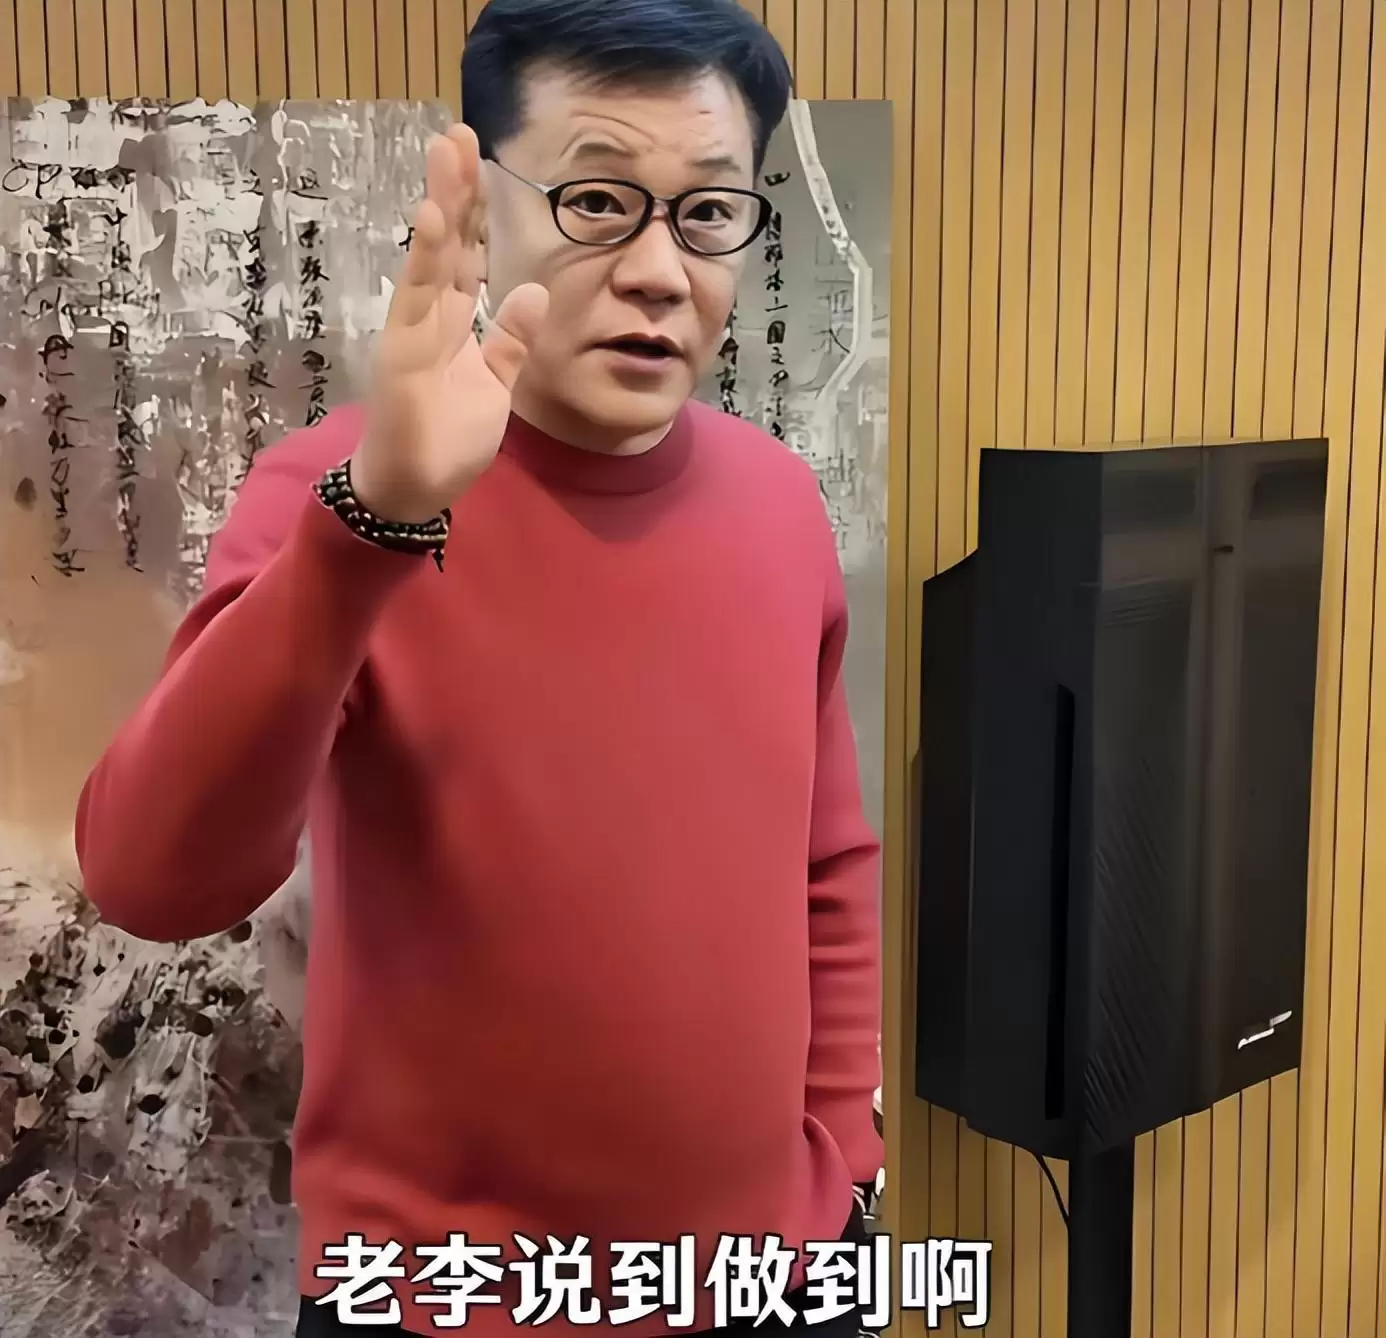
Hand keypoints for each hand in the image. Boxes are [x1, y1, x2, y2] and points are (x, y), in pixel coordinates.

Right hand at [352, 124, 548, 522]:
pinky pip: (418, 297)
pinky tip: (434, 214)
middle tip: (460, 132)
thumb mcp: (495, 386)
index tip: (482, 163)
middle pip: (449, 243)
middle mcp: (428, 318)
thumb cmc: (447, 441)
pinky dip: (426, 256)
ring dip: (441, 203)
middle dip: (456, 188)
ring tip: (447, 150)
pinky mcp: (404, 351)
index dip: (477, 212)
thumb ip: (510, 341)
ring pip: (432, 256)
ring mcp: (413, 330)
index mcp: (451, 325)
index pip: (468, 257)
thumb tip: (535, 292)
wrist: (413, 490)